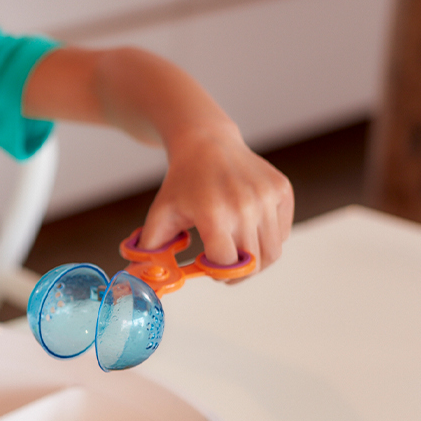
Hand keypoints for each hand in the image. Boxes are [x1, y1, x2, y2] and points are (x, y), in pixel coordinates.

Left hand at [139, 130, 293, 277]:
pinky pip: (281, 233)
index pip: (227, 265)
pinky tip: (247, 229)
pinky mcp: (282, 190)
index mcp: (214, 214)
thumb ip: (151, 249)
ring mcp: (267, 197)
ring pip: (272, 252)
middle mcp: (245, 206)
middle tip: (222, 266)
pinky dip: (267, 240)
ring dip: (255, 260)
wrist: (207, 143)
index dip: (217, 272)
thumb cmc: (182, 182)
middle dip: (237, 274)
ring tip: (235, 251)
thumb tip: (139, 277)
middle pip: (253, 264)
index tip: (206, 265)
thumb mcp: (160, 214)